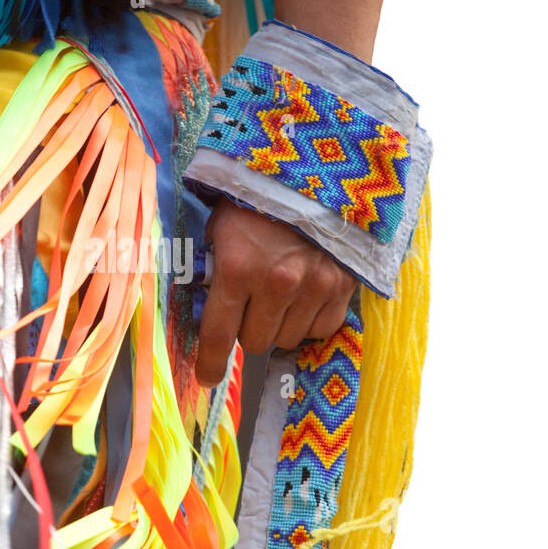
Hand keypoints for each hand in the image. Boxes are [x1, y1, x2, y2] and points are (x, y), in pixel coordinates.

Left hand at [195, 199, 356, 386]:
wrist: (318, 169)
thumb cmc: (258, 195)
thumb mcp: (221, 225)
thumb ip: (212, 267)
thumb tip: (204, 307)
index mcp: (237, 268)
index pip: (218, 335)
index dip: (210, 363)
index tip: (207, 378)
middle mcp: (276, 283)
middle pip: (255, 343)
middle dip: (248, 328)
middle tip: (250, 301)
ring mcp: (314, 286)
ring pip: (288, 339)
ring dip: (280, 323)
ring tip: (281, 291)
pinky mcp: (343, 286)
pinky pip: (321, 329)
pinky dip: (311, 318)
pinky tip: (306, 293)